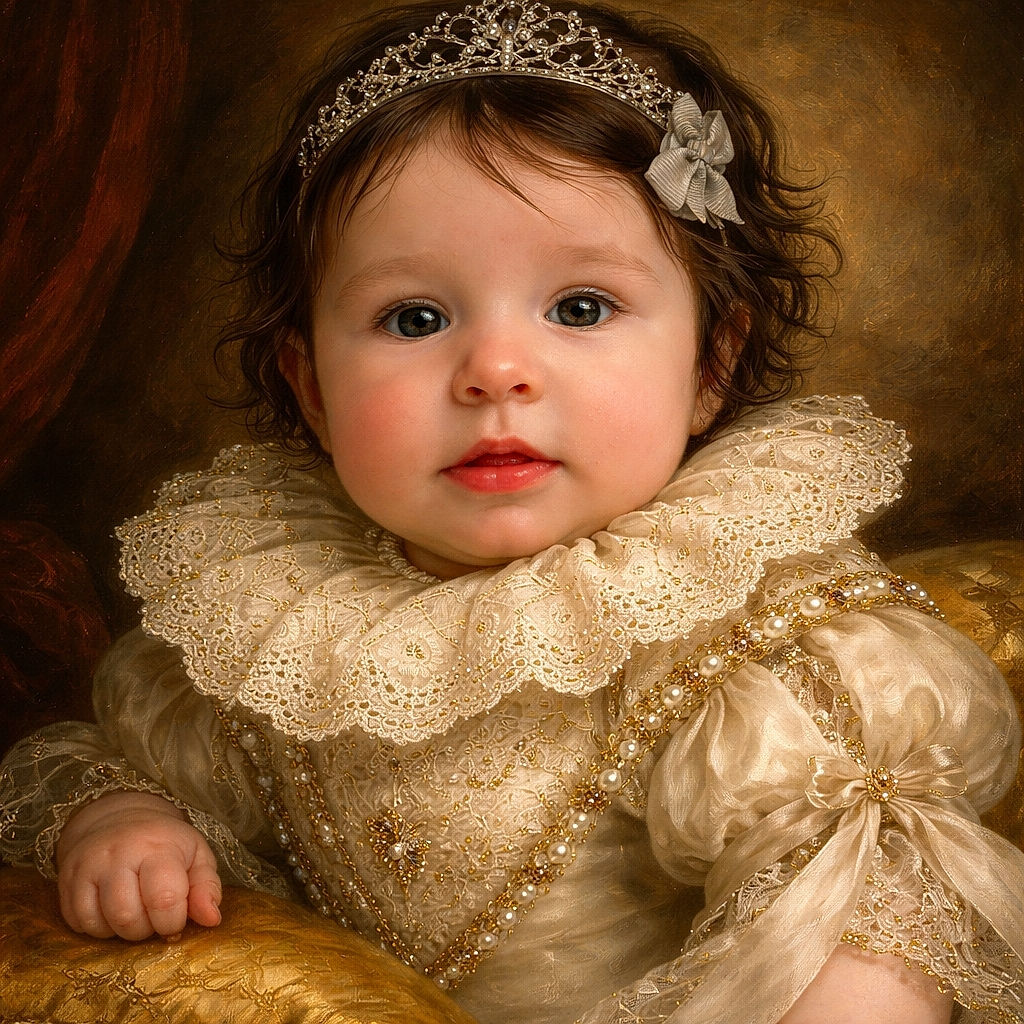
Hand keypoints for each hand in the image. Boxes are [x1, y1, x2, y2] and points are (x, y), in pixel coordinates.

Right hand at [56, 790, 221, 940]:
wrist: (120, 819)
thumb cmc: (165, 843)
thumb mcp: (196, 856)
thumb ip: (207, 887)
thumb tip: (212, 919)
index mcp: (157, 846)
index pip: (164, 898)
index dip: (173, 921)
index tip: (176, 917)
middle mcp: (117, 853)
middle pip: (128, 917)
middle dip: (146, 929)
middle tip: (154, 913)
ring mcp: (87, 866)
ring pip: (101, 925)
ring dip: (122, 930)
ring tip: (135, 909)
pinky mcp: (65, 880)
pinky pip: (79, 924)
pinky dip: (99, 927)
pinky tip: (112, 909)